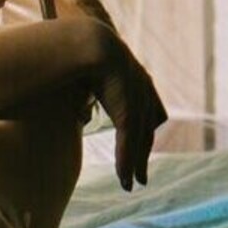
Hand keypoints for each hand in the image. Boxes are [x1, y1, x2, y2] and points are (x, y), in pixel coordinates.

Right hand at [88, 31, 167, 191]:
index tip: (136, 147)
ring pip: (139, 142)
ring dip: (135, 165)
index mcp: (137, 78)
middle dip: (142, 155)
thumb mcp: (86, 73)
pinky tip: (125, 180)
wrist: (86, 43)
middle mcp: (143, 90)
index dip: (142, 132)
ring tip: (131, 184)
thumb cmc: (80, 53)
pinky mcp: (128, 113)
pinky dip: (126, 163)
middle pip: (146, 131)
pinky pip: (129, 144)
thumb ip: (86, 89)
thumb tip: (79, 104)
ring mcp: (137, 102)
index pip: (148, 111)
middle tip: (140, 177)